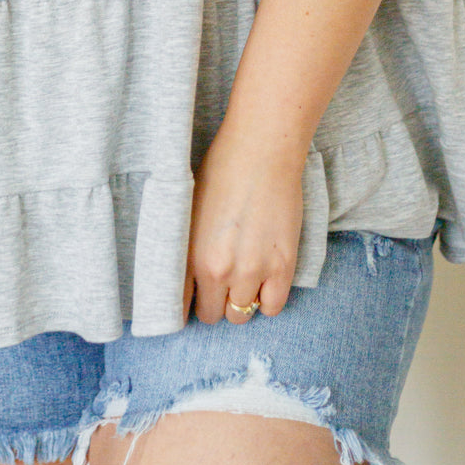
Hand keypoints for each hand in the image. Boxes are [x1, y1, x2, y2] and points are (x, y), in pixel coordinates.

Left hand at [183, 119, 305, 324]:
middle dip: (215, 302)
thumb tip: (187, 271)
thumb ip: (188, 245)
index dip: (188, 301)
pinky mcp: (282, 266)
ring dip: (241, 301)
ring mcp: (252, 271)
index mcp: (190, 255)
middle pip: (212, 314)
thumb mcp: (190, 210)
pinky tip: (264, 280)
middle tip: (221, 284)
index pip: (181, 305)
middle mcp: (219, 270)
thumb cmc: (222, 169)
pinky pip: (272, 307)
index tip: (194, 295)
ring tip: (243, 278)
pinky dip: (267, 299)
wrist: (261, 150)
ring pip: (241, 315)